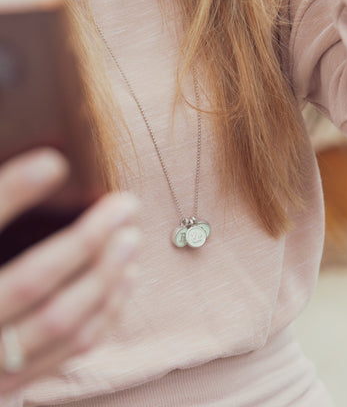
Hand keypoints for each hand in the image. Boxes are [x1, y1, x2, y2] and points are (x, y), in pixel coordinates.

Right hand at [0, 148, 141, 393]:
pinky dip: (107, 311)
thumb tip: (45, 168)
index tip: (54, 162)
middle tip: (125, 204)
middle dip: (86, 240)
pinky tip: (125, 279)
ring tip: (132, 239)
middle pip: (32, 282)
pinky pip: (74, 348)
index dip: (13, 192)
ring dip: (106, 276)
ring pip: (62, 321)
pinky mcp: (15, 384)